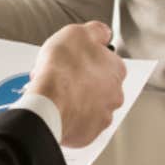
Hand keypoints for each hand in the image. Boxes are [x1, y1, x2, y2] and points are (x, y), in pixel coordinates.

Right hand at [27, 21, 126, 147]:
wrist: (49, 102)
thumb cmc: (62, 68)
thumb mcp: (77, 32)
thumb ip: (96, 31)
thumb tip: (103, 33)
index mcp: (115, 69)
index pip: (107, 60)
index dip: (87, 57)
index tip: (74, 57)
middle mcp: (115, 94)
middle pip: (99, 84)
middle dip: (82, 79)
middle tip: (62, 74)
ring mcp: (102, 116)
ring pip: (90, 104)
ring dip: (76, 98)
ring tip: (55, 92)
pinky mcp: (88, 133)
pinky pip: (80, 122)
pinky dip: (70, 116)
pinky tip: (57, 107)